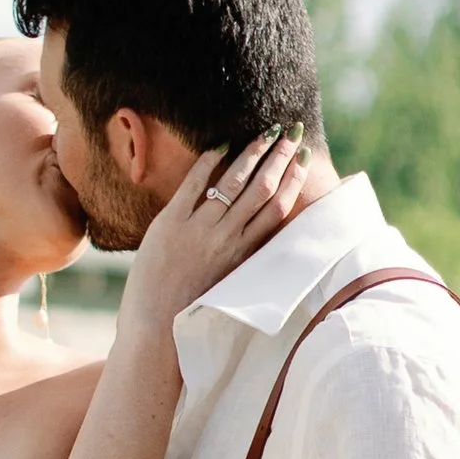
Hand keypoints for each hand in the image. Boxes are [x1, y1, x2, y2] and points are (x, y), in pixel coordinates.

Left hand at [122, 132, 309, 335]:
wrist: (155, 326)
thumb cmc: (190, 308)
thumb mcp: (226, 279)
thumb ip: (240, 252)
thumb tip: (252, 228)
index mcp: (244, 254)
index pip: (278, 210)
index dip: (294, 181)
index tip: (304, 159)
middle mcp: (226, 239)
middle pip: (263, 189)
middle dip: (281, 157)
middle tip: (292, 132)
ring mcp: (200, 230)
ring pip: (235, 182)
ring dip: (253, 152)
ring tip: (266, 132)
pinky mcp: (171, 223)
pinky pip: (195, 184)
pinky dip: (210, 161)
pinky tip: (221, 145)